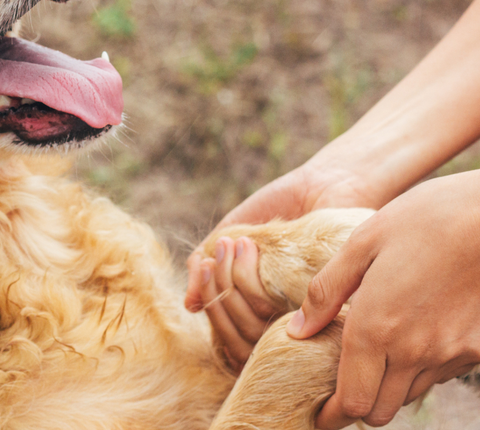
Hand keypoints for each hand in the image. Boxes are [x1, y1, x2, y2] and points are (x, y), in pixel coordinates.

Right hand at [186, 162, 380, 367]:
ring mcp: (297, 311)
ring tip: (237, 242)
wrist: (321, 183)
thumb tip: (190, 306)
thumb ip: (209, 269)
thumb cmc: (278, 207)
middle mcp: (279, 315)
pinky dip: (246, 277)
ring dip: (231, 277)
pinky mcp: (315, 302)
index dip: (207, 297)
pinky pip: (266, 308)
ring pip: (248, 321)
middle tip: (220, 247)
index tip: (204, 263)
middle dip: (215, 285)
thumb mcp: (232, 235)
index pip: (224, 325)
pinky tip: (247, 245)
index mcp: (258, 304)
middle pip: (231, 328)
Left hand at [287, 170, 479, 427]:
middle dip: (358, 402)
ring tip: (378, 349)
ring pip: (411, 393)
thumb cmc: (427, 217)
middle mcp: (415, 351)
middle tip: (344, 379)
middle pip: (380, 409)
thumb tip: (297, 330)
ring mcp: (453, 353)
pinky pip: (443, 373)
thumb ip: (326, 291)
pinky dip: (424, 365)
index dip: (333, 414)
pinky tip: (416, 331)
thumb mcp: (363, 242)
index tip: (320, 413)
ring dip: (389, 383)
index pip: (352, 402)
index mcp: (377, 327)